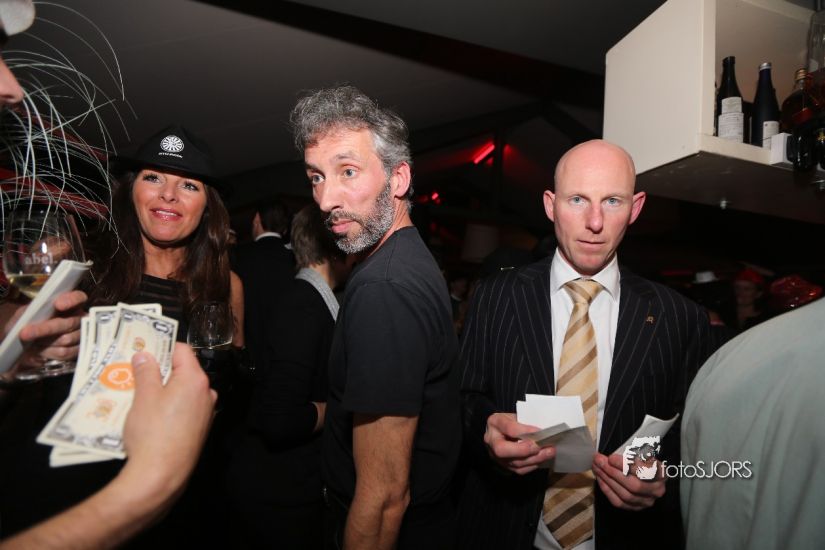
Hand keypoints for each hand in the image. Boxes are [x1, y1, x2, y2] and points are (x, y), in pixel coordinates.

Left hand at [6, 290, 85, 366]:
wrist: (24, 345)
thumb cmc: (27, 325)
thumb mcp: (25, 313)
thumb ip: (32, 310)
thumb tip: (35, 314)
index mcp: (68, 304)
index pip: (78, 297)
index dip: (71, 300)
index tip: (58, 304)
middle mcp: (79, 318)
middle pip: (70, 323)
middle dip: (46, 328)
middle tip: (25, 333)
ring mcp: (80, 334)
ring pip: (67, 339)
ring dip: (46, 342)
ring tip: (31, 343)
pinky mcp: (77, 350)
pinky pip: (66, 352)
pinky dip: (49, 352)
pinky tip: (39, 351)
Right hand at [121, 343, 215, 504]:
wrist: (161, 475)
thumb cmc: (152, 433)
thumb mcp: (144, 396)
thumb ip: (146, 371)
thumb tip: (145, 355)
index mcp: (195, 379)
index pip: (182, 350)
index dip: (162, 347)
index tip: (143, 349)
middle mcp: (206, 393)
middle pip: (183, 371)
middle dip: (160, 370)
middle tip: (135, 372)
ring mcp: (205, 413)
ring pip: (182, 391)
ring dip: (163, 389)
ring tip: (138, 394)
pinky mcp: (199, 429)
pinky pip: (184, 409)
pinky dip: (169, 406)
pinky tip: (150, 415)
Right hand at [484, 413, 553, 474]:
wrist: (503, 431)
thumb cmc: (512, 421)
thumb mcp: (516, 415)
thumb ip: (525, 422)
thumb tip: (544, 430)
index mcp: (494, 423)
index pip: (508, 428)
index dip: (524, 430)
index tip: (540, 431)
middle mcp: (491, 441)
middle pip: (502, 450)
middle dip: (523, 450)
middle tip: (541, 446)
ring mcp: (496, 456)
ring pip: (514, 463)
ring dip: (534, 459)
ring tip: (549, 452)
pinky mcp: (504, 466)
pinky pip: (519, 470)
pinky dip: (533, 465)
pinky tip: (542, 459)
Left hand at [592, 452, 665, 510]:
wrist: (648, 475)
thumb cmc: (643, 461)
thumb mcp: (642, 452)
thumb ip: (631, 453)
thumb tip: (611, 457)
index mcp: (661, 474)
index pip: (645, 471)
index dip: (626, 465)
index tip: (611, 458)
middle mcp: (657, 490)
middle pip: (634, 485)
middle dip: (613, 472)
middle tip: (599, 461)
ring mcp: (647, 501)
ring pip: (625, 495)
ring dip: (607, 480)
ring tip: (597, 468)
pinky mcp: (636, 508)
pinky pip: (619, 502)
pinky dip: (607, 490)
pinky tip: (600, 479)